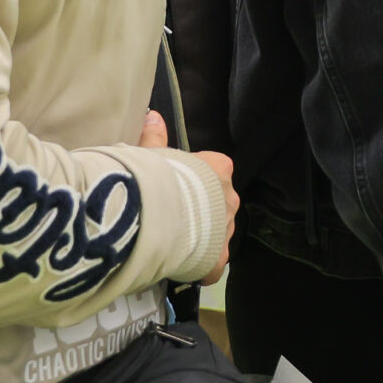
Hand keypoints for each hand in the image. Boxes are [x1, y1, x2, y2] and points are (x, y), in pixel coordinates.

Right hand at [141, 110, 239, 284]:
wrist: (160, 216)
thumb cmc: (157, 179)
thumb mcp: (152, 155)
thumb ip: (154, 137)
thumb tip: (153, 114)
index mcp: (219, 170)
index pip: (214, 172)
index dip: (194, 181)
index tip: (175, 188)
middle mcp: (230, 199)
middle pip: (219, 204)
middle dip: (201, 210)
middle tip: (173, 217)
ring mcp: (227, 230)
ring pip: (218, 233)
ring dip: (202, 237)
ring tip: (176, 242)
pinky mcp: (218, 259)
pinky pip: (212, 263)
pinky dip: (200, 266)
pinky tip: (183, 267)